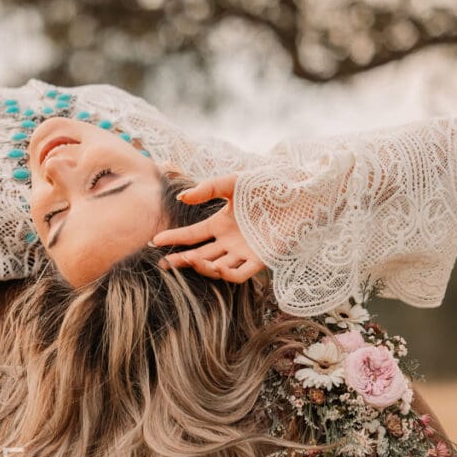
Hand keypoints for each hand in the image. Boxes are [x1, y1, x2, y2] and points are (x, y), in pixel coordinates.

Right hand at [150, 173, 265, 282]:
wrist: (302, 193)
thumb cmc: (269, 185)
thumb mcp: (235, 183)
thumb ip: (208, 188)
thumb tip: (182, 197)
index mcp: (221, 223)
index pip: (192, 235)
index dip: (173, 238)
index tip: (155, 240)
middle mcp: (229, 241)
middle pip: (199, 254)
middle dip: (181, 259)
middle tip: (165, 262)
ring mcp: (243, 252)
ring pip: (215, 267)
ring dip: (202, 266)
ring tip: (190, 260)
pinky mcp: (260, 260)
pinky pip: (239, 274)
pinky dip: (225, 274)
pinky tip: (215, 267)